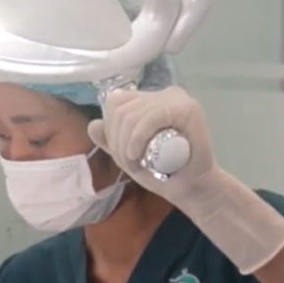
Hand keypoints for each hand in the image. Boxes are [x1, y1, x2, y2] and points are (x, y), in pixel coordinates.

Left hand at [88, 86, 283, 273]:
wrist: (190, 187)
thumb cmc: (161, 171)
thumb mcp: (127, 155)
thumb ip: (110, 140)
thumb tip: (93, 124)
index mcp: (149, 101)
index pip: (115, 102)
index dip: (110, 128)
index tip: (120, 152)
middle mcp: (163, 94)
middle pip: (121, 109)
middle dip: (116, 141)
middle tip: (128, 163)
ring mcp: (177, 99)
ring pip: (131, 116)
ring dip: (125, 146)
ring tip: (136, 165)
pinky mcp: (188, 110)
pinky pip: (150, 118)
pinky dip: (137, 139)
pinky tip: (137, 156)